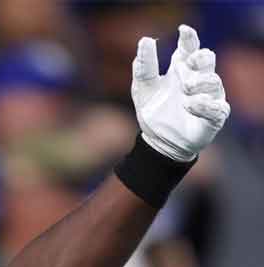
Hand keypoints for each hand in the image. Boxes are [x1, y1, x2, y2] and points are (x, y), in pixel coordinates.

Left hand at [132, 25, 229, 161]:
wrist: (158, 142)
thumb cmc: (154, 112)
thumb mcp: (142, 89)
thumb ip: (144, 68)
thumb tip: (145, 41)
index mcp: (181, 70)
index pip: (189, 48)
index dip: (189, 38)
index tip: (183, 30)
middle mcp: (198, 80)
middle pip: (207, 58)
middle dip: (200, 57)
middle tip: (187, 62)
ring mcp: (209, 97)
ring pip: (213, 80)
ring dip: (198, 82)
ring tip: (184, 89)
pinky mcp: (214, 116)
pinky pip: (216, 107)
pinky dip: (203, 104)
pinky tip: (189, 104)